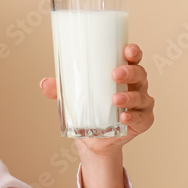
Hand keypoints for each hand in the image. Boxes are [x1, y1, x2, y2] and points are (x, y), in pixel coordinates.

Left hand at [39, 43, 155, 157]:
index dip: (134, 52)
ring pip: (141, 97)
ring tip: (115, 99)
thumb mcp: (72, 96)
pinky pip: (141, 118)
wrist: (93, 138)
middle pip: (140, 74)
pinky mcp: (142, 122)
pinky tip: (123, 117)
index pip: (133, 59)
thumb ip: (59, 89)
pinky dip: (133, 118)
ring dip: (129, 96)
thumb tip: (44, 83)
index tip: (127, 49)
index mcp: (123, 74)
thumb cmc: (89, 109)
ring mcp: (141, 104)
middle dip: (130, 72)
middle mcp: (136, 87)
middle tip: (114, 74)